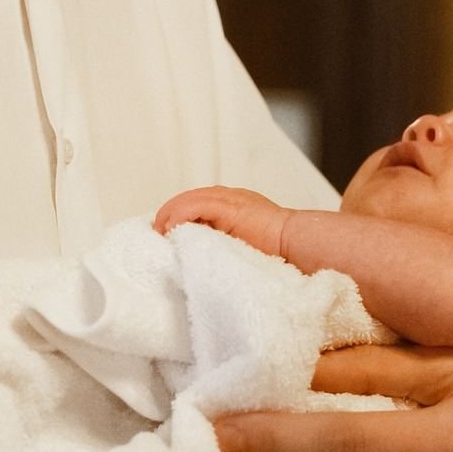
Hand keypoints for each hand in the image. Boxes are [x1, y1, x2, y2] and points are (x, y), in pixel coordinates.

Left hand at [155, 186, 289, 256]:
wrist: (295, 241)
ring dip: (168, 218)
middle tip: (158, 239)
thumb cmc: (275, 250)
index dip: (176, 219)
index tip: (167, 239)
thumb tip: (196, 256)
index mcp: (230, 204)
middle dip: (167, 217)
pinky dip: (179, 217)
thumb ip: (221, 241)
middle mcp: (226, 195)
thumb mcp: (240, 243)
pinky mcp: (228, 206)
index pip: (193, 204)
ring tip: (161, 237)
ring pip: (185, 200)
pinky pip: (194, 206)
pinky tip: (172, 231)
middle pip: (185, 199)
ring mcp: (228, 197)